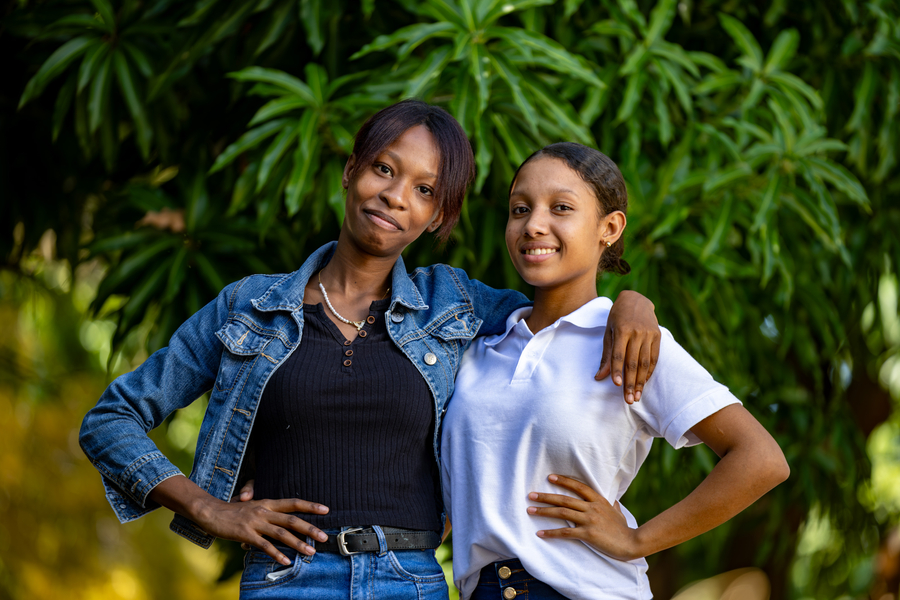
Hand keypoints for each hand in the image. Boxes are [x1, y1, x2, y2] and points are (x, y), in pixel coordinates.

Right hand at [149, 475, 327, 565]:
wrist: (210, 512)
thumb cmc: (233, 510)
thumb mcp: (252, 506)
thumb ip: (266, 513)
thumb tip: (279, 522)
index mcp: (268, 503)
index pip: (293, 503)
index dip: (310, 506)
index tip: (326, 509)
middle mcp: (264, 511)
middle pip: (292, 520)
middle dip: (310, 528)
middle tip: (324, 537)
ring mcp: (256, 523)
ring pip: (282, 534)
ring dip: (298, 544)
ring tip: (310, 552)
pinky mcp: (246, 534)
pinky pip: (265, 546)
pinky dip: (277, 554)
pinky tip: (286, 561)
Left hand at [527, 474, 641, 560]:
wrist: (632, 543)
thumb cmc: (624, 529)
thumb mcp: (618, 513)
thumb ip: (612, 506)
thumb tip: (613, 501)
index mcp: (598, 500)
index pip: (578, 486)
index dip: (563, 481)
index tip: (550, 477)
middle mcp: (592, 507)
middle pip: (564, 499)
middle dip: (546, 496)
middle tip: (531, 495)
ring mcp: (589, 520)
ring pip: (562, 513)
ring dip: (544, 511)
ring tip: (530, 510)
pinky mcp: (587, 534)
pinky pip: (565, 532)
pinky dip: (551, 532)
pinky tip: (540, 533)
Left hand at [596, 289, 659, 403]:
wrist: (636, 300)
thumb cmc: (617, 317)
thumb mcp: (608, 332)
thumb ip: (606, 355)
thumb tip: (599, 377)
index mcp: (622, 330)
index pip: (619, 354)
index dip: (617, 370)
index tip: (617, 385)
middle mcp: (637, 332)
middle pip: (633, 362)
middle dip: (631, 383)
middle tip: (629, 400)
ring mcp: (649, 334)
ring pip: (645, 363)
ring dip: (641, 382)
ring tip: (637, 396)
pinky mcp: (658, 336)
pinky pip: (654, 358)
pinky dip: (649, 372)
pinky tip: (644, 383)